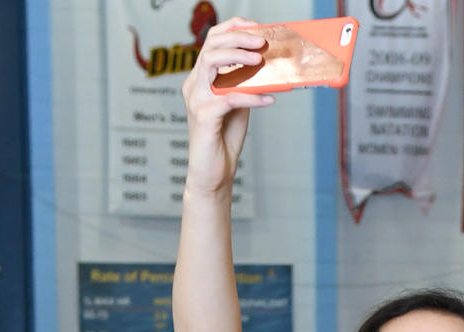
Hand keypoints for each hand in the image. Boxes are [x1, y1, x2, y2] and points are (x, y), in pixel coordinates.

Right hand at [180, 17, 274, 197]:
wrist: (213, 171)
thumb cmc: (225, 136)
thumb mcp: (239, 102)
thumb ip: (246, 82)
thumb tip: (268, 63)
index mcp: (201, 78)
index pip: (212, 40)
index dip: (234, 28)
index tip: (258, 28)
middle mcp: (194, 84)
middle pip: (211, 45)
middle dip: (239, 38)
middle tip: (263, 41)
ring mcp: (196, 99)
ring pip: (211, 62)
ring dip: (238, 57)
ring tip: (261, 61)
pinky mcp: (203, 116)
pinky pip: (229, 98)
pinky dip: (252, 97)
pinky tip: (269, 101)